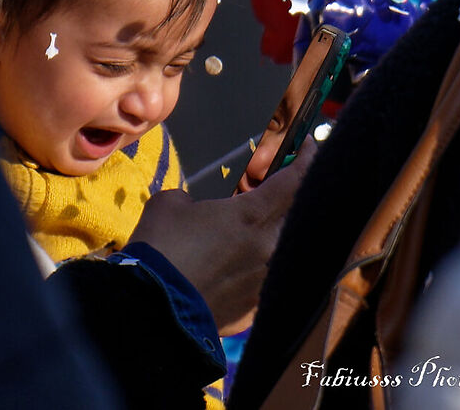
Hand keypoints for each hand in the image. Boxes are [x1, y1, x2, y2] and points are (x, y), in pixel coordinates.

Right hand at [134, 151, 312, 332]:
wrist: (149, 310)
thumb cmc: (160, 250)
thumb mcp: (171, 204)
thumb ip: (195, 197)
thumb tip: (196, 207)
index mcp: (252, 216)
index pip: (295, 181)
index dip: (307, 160)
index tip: (310, 148)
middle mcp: (268, 248)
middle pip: (297, 216)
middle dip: (292, 201)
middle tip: (276, 193)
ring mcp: (263, 282)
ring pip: (282, 251)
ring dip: (274, 237)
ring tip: (250, 235)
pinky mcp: (253, 309)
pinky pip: (266, 283)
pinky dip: (257, 271)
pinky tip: (236, 270)